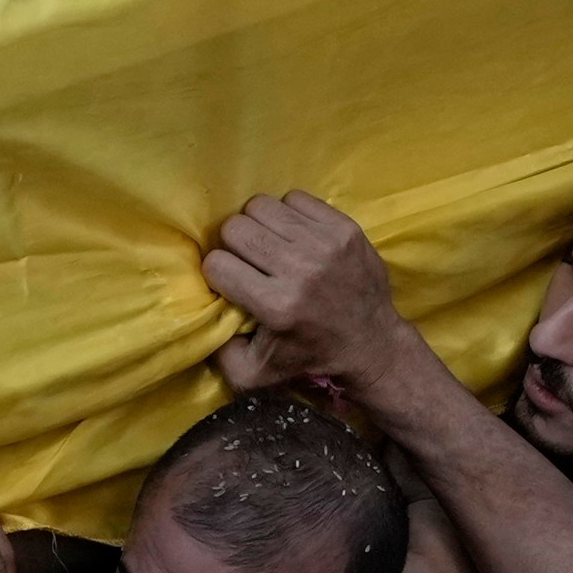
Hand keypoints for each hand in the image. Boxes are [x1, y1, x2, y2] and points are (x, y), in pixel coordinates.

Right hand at [202, 192, 422, 395]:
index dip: (218, 273)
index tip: (231, 283)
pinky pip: (294, 198)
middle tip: (249, 262)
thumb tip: (199, 312)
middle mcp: (301, 270)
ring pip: (261, 207)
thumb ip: (217, 351)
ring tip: (271, 246)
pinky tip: (296, 237)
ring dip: (259, 226)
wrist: (372, 345)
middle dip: (233, 245)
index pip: (217, 264)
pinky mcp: (345, 228)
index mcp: (276, 306)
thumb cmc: (308, 357)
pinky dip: (288, 215)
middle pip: (235, 228)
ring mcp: (326, 245)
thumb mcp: (253, 375)